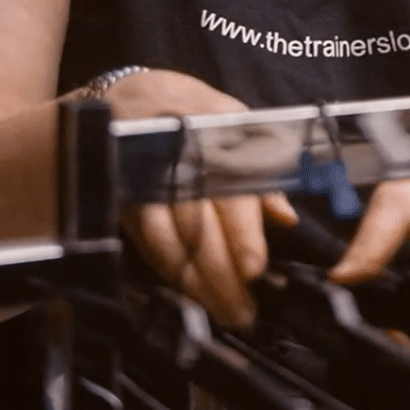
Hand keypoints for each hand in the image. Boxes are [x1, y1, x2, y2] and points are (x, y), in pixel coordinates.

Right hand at [109, 69, 297, 327]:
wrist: (124, 97)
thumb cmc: (192, 111)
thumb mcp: (233, 123)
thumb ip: (261, 170)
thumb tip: (286, 217)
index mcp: (215, 129)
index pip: (230, 186)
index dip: (242, 232)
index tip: (254, 269)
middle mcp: (177, 153)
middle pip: (199, 222)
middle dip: (222, 272)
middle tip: (243, 311)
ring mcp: (145, 176)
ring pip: (171, 238)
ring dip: (198, 281)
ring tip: (223, 312)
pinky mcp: (123, 196)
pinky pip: (148, 241)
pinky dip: (171, 270)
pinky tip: (191, 292)